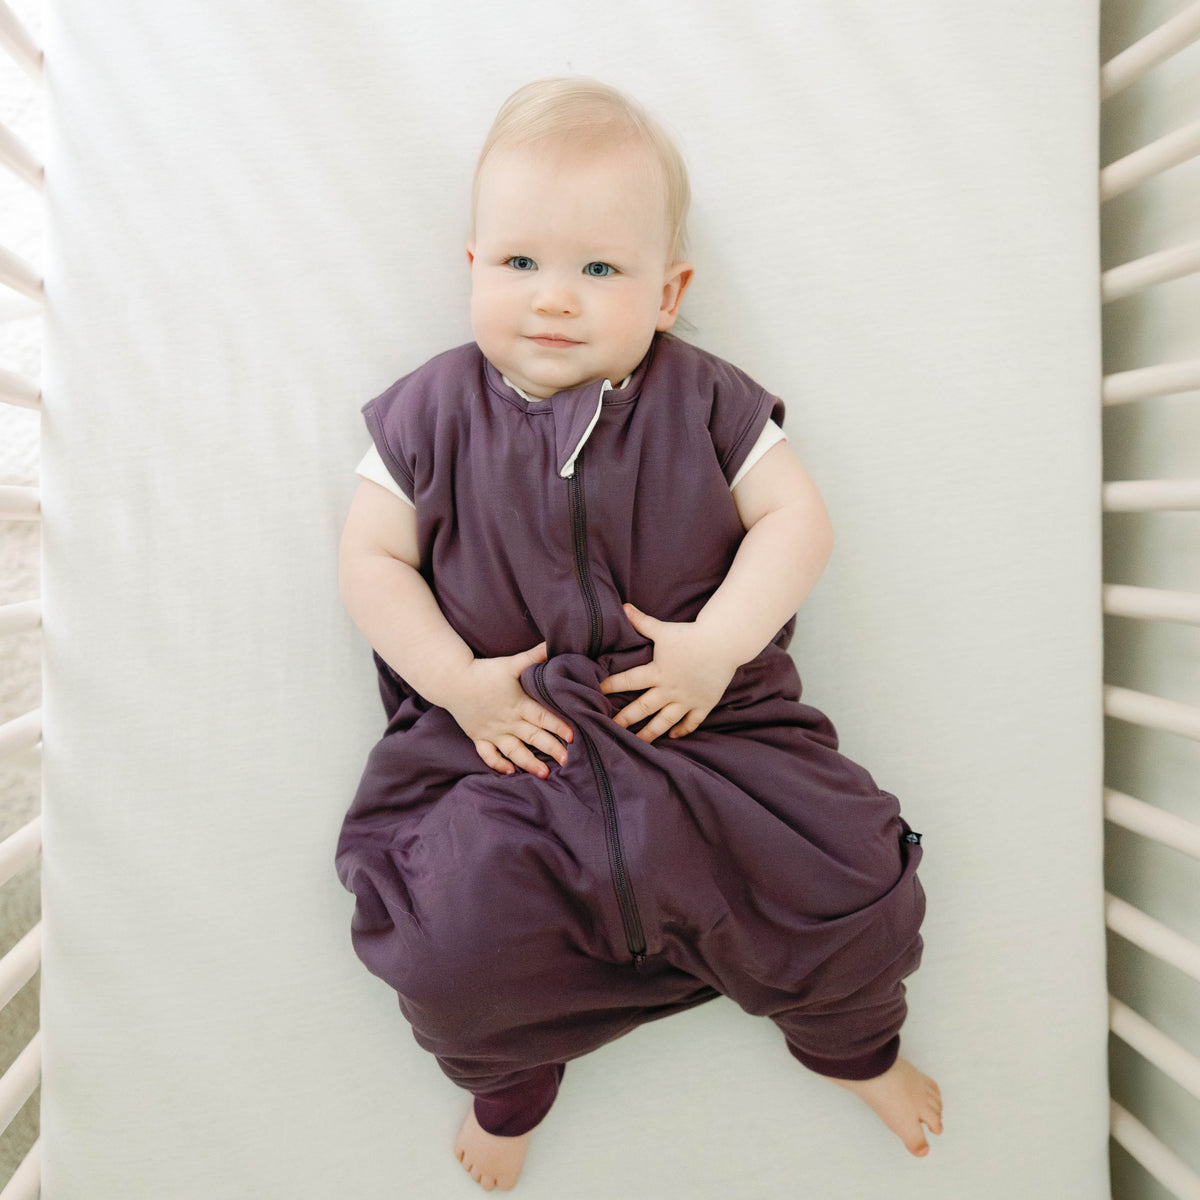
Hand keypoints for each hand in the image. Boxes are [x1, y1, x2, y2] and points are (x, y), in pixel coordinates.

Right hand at [441, 642, 572, 778]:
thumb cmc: (484, 671)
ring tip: (545, 773)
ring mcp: (493, 731)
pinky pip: (489, 755)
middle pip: (533, 737)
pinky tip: (511, 772)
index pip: (542, 717)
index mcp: (518, 704)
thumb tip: (554, 644)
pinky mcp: (479, 737)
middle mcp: (507, 721)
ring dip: (529, 763)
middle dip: (552, 749)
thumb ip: (534, 656)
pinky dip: (499, 765)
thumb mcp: (511, 663)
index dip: (558, 726)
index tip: (573, 736)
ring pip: (514, 751)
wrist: (452, 680)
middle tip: (568, 760)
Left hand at [599, 603, 740, 741]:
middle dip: (625, 719)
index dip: (611, 686)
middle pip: (643, 708)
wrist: (724, 642)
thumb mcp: (664, 629)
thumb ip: (642, 622)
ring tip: (637, 742)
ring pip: (665, 721)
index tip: (596, 692)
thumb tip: (624, 607)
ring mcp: (687, 699)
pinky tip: (673, 736)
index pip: (628, 681)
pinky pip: (691, 722)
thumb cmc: (691, 635)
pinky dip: (682, 730)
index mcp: (657, 672)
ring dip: (650, 733)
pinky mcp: (703, 703)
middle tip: (610, 728)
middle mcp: (670, 689)